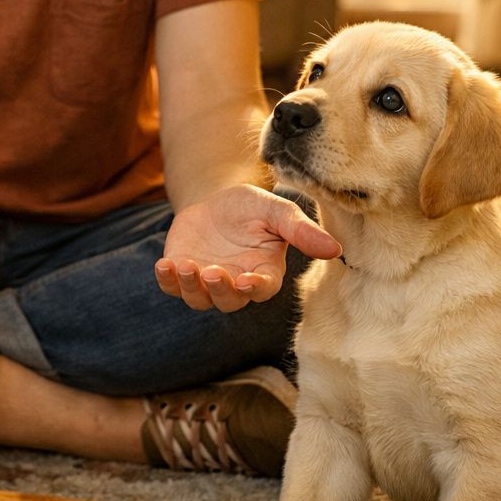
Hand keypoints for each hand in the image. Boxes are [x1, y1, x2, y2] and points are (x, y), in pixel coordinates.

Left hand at [155, 184, 340, 311]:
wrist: (214, 200)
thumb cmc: (251, 207)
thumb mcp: (275, 210)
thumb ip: (300, 230)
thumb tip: (336, 249)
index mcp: (263, 272)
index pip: (261, 289)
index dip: (253, 288)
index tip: (245, 280)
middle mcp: (235, 283)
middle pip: (228, 300)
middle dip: (219, 290)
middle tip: (211, 272)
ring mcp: (206, 282)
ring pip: (199, 299)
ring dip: (190, 286)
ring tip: (185, 266)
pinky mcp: (181, 274)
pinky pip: (172, 286)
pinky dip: (167, 280)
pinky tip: (163, 265)